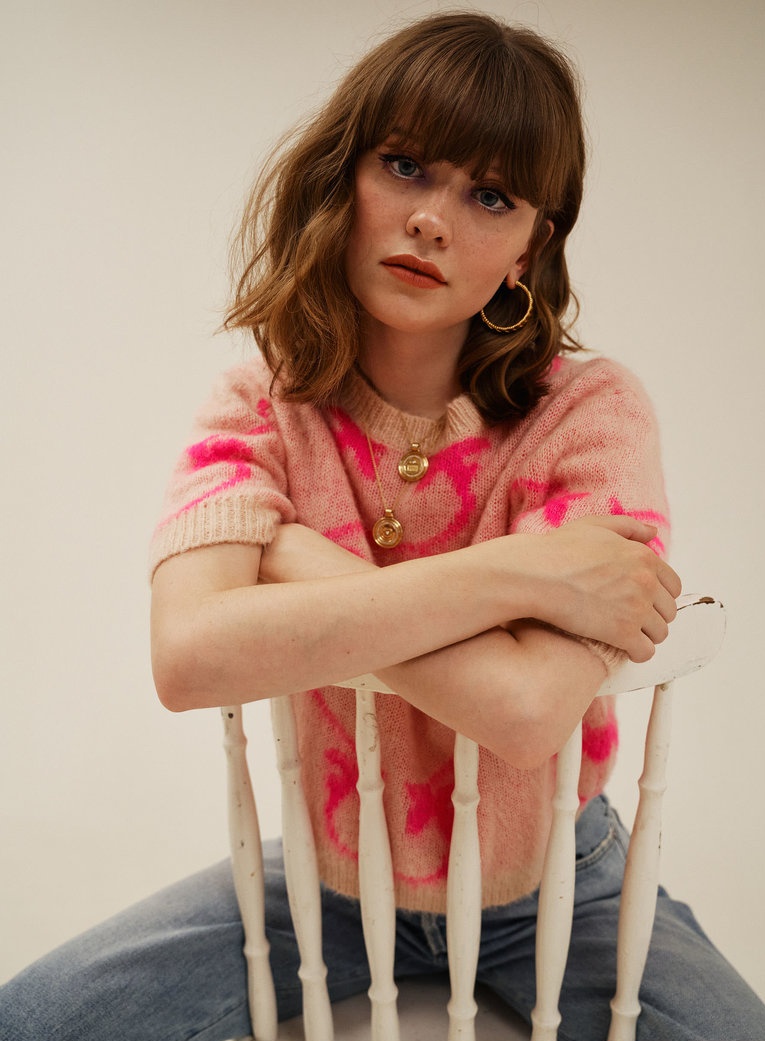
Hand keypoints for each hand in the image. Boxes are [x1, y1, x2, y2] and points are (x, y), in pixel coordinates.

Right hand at [515, 515, 680, 661]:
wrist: (535, 574)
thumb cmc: (558, 549)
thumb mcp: (595, 526)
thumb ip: (629, 527)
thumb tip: (653, 533)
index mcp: (644, 557)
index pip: (673, 585)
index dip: (659, 596)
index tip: (643, 602)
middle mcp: (646, 582)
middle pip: (668, 611)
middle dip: (653, 617)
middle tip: (630, 619)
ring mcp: (636, 608)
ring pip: (660, 633)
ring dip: (645, 636)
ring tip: (625, 634)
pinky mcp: (622, 632)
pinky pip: (645, 652)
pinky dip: (637, 653)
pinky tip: (622, 648)